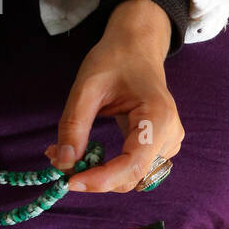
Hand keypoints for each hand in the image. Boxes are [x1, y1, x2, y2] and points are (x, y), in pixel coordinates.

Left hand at [45, 0, 183, 193]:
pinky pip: (131, 168)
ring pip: (130, 177)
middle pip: (131, 177)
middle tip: (58, 160)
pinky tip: (86, 152)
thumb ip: (74, 126)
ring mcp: (168, 143)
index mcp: (158, 117)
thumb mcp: (86, 88)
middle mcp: (170, 136)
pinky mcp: (159, 146)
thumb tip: (63, 162)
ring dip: (98, 174)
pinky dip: (106, 168)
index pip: (132, 165)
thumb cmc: (114, 60)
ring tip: (69, 153)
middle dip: (94, 177)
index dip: (101, 180)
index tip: (69, 181)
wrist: (136, 47)